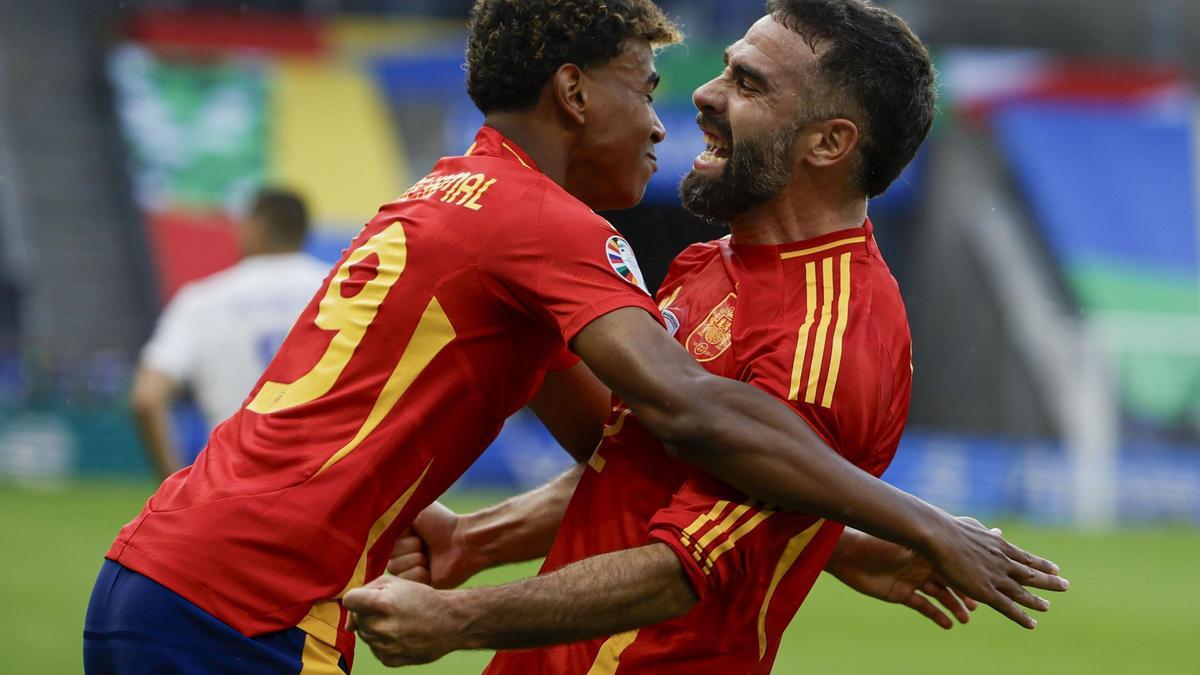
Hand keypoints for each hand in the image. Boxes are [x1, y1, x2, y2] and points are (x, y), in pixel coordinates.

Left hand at [343, 575, 462, 666]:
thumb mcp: (395, 582)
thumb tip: (348, 625)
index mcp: (381, 603)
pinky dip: (383, 642)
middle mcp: (381, 627)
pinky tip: (401, 634)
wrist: (449, 622)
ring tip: (398, 621)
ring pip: (364, 634)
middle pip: (357, 619)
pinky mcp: (389, 660)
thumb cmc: (421, 598)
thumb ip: (365, 593)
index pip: (349, 600)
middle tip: (392, 609)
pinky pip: (375, 649)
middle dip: (369, 612)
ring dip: (375, 627)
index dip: (358, 597)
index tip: (369, 598)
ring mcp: (384, 646)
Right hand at [389, 501, 480, 588]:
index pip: (382, 544)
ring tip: (430, 557)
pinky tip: (431, 571)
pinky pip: (406, 584)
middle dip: (409, 549)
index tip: (414, 531)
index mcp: (400, 540)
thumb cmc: (442, 523)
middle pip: (389, 559)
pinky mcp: (419, 588)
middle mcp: (402, 557)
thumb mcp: (415, 511)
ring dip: (416, 561)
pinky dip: (419, 575)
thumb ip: (392, 515)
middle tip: (425, 545)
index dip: (399, 539)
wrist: (464, 541)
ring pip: (396, 570)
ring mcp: (410, 573)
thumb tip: (373, 520)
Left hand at [827, 529, 976, 628]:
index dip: (969, 573)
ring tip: (964, 619)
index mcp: (926, 549)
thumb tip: (953, 533)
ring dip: (953, 607)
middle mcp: (922, 564)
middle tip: (977, 606)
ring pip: (939, 595)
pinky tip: (948, 625)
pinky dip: (935, 615)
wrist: (847, 553)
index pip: (954, 562)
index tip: (985, 583)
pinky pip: (922, 606)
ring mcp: (912, 579)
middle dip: (965, 593)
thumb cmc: (876, 541)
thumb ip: (929, 541)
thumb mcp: (905, 540)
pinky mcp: (900, 593)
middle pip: (951, 580)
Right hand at [921, 516, 1068, 628]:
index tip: (1055, 568)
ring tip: (1048, 607)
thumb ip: (986, 533)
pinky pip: (1007, 607)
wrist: (939, 535)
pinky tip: (1032, 624)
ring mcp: (995, 577)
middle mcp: (1003, 562)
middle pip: (1031, 574)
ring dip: (1037, 601)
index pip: (1025, 557)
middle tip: (1065, 585)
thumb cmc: (949, 527)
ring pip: (1022, 592)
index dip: (1041, 564)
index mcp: (999, 546)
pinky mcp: (984, 591)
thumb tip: (996, 531)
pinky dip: (1021, 616)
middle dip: (1049, 581)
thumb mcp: (974, 526)